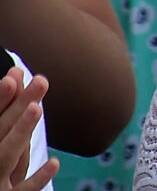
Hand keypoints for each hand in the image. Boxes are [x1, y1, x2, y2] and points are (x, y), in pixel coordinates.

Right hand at [0, 68, 56, 190]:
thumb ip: (6, 112)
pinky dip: (37, 178)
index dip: (1, 98)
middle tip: (40, 80)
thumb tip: (17, 75)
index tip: (15, 74)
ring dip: (20, 133)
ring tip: (36, 108)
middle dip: (17, 105)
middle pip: (0, 130)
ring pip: (7, 157)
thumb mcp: (1, 137)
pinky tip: (55, 162)